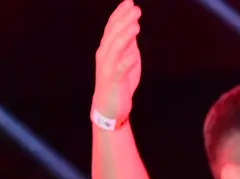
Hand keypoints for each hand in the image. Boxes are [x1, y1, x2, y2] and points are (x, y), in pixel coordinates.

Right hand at [93, 0, 142, 123]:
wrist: (110, 107)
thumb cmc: (119, 83)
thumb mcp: (126, 60)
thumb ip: (129, 44)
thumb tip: (134, 27)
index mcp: (107, 48)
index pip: (112, 26)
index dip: (120, 13)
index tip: (130, 2)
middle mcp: (104, 54)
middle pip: (113, 33)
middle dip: (124, 20)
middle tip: (136, 9)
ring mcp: (107, 67)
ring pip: (115, 48)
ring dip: (125, 36)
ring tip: (136, 26)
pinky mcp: (113, 80)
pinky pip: (120, 68)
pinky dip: (127, 60)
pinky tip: (135, 54)